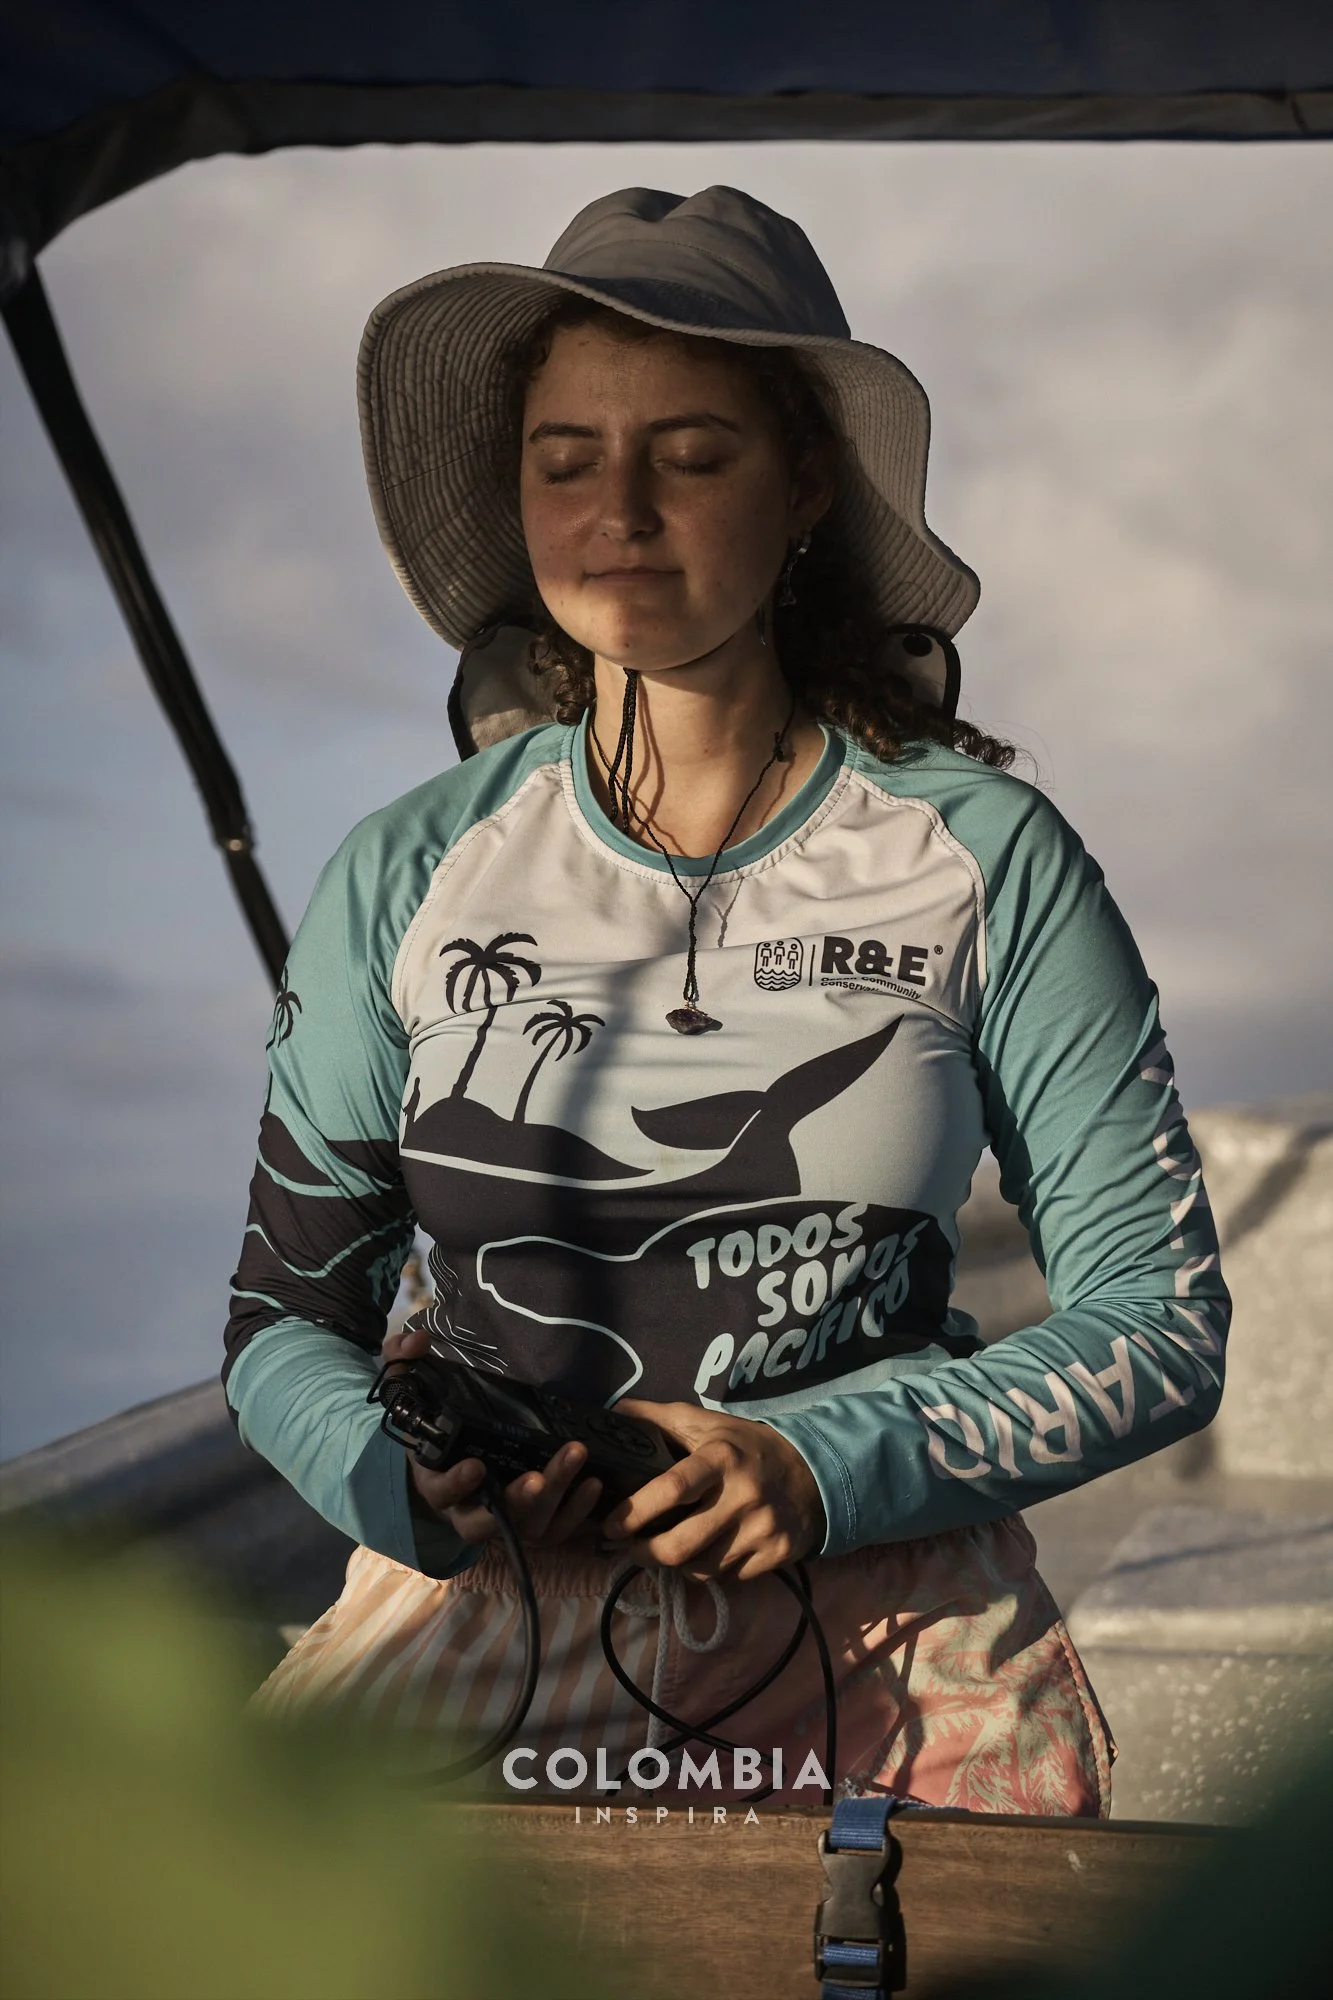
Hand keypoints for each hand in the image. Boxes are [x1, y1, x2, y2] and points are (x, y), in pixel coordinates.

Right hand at [380, 1326, 604, 1549]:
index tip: (476, 1466)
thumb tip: (418, 1339)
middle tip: (536, 1479)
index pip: (441, 1491)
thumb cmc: (432, 1424)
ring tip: (575, 1458)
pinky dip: (574, 1512)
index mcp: (434, 1480)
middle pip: (486, 1521)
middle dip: (514, 1502)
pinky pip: (553, 1529)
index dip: (456, 1484)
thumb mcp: (409, 1389)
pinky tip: (591, 1482)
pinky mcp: (528, 1523)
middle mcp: (465, 1508)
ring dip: (555, 1496)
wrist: (449, 1457)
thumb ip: (403, 1359)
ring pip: (525, 1525)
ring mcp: (499, 1519)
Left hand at [599, 1399, 826, 1582]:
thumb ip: (661, 1418)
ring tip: (658, 1551)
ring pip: (699, 1568)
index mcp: (722, 1458)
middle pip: (680, 1545)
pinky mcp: (775, 1556)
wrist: (814, 1473)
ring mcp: (762, 1531)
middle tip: (625, 1548)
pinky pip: (725, 1577)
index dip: (635, 1511)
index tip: (611, 1525)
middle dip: (643, 1553)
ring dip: (671, 1565)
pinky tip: (699, 1555)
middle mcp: (743, 1496)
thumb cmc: (748, 1448)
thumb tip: (615, 1414)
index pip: (672, 1489)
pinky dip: (705, 1570)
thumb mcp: (709, 1425)